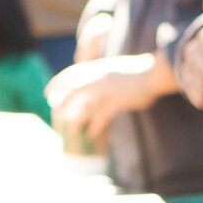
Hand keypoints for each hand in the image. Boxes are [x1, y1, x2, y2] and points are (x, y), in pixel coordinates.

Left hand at [45, 53, 169, 145]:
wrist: (154, 72)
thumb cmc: (136, 74)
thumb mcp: (114, 71)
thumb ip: (100, 77)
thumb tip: (88, 88)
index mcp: (99, 68)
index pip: (72, 73)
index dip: (58, 83)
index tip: (48, 93)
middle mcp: (101, 76)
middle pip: (75, 89)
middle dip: (63, 102)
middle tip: (56, 115)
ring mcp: (110, 88)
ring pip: (87, 105)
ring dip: (78, 118)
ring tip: (72, 131)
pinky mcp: (119, 99)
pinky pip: (103, 115)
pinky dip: (96, 126)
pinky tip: (92, 134)